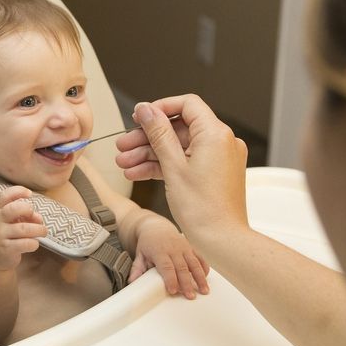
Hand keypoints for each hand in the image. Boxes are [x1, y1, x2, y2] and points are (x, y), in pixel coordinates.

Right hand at [0, 186, 46, 270]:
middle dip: (27, 209)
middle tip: (33, 214)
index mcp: (0, 211)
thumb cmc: (7, 234)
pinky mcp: (6, 249)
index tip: (29, 194)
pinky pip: (25, 244)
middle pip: (12, 209)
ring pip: (23, 229)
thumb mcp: (13, 221)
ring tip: (43, 232)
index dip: (17, 191)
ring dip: (38, 229)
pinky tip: (34, 244)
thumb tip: (38, 218)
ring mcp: (1, 235)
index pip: (4, 196)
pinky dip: (34, 243)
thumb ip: (27, 216)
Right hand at [115, 95, 248, 242]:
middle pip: (178, 128)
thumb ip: (158, 133)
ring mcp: (218, 159)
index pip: (187, 105)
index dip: (160, 108)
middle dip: (147, 137)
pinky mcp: (213, 174)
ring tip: (125, 164)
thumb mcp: (173, 166)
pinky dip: (163, 166)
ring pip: (178, 147)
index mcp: (215, 134)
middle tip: (124, 145)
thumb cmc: (203, 210)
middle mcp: (221, 142)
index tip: (139, 117)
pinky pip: (185, 162)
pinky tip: (139, 173)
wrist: (221, 240)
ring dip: (150, 154)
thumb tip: (146, 110)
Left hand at [129, 223, 209, 298]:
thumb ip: (137, 268)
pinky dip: (204, 268)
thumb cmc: (147, 243)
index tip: (173, 291)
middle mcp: (174, 249)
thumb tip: (131, 282)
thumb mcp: (139, 254)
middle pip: (182, 267)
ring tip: (204, 291)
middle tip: (190, 296)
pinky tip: (206, 279)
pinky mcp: (190, 247)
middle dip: (187, 283)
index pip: (166, 266)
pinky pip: (199, 258)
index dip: (170, 279)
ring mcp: (184, 247)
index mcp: (159, 251)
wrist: (156, 226)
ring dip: (200, 278)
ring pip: (194, 263)